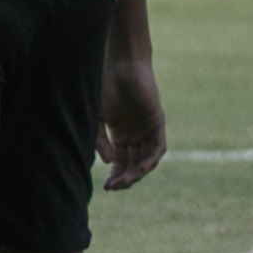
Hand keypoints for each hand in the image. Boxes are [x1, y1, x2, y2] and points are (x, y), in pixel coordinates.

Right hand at [98, 54, 165, 188]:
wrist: (118, 65)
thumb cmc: (102, 86)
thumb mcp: (94, 118)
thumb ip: (100, 141)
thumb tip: (109, 163)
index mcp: (119, 132)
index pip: (120, 160)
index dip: (114, 175)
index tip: (105, 188)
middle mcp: (135, 133)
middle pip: (133, 162)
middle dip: (124, 177)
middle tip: (113, 188)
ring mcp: (147, 128)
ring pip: (146, 159)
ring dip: (136, 173)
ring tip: (124, 182)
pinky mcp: (157, 122)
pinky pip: (157, 148)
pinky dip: (149, 160)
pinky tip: (138, 169)